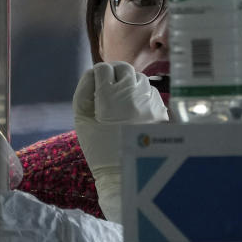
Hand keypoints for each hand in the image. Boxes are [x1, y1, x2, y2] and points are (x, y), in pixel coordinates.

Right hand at [73, 62, 167, 221]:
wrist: (124, 172)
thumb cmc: (98, 147)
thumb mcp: (81, 119)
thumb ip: (83, 91)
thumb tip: (92, 73)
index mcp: (109, 96)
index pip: (103, 69)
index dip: (96, 76)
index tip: (96, 87)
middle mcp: (132, 94)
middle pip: (123, 68)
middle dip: (114, 75)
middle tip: (108, 89)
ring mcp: (150, 101)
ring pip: (139, 78)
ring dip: (129, 84)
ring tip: (121, 101)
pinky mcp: (161, 110)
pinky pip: (151, 92)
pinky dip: (141, 95)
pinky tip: (134, 109)